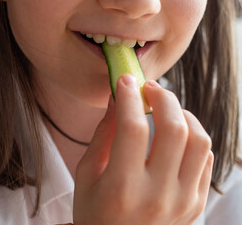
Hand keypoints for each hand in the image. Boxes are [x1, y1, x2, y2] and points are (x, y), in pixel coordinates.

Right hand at [73, 74, 213, 224]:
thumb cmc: (95, 214)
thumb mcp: (86, 175)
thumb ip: (103, 135)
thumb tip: (117, 99)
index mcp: (122, 187)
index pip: (132, 128)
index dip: (129, 97)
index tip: (125, 81)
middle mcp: (158, 195)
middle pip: (174, 128)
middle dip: (162, 96)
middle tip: (149, 88)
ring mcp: (183, 201)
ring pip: (199, 140)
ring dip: (183, 114)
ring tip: (166, 108)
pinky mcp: (196, 203)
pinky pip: (205, 158)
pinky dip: (192, 137)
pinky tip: (175, 135)